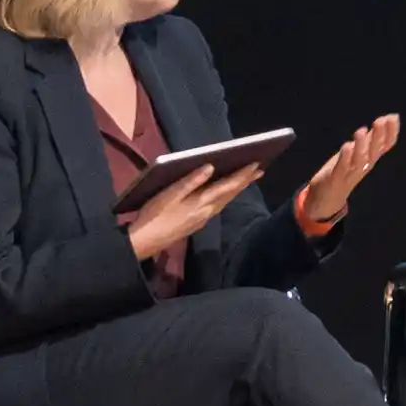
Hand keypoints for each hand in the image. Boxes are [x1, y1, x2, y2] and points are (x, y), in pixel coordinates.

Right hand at [121, 162, 253, 261]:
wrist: (146, 241)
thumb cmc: (155, 214)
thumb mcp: (169, 194)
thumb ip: (191, 181)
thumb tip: (210, 167)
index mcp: (201, 201)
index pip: (227, 186)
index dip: (242, 175)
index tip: (256, 164)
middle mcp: (207, 211)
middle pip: (230, 194)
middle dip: (245, 181)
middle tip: (259, 170)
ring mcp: (203, 219)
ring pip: (225, 202)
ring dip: (237, 190)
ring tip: (247, 180)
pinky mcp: (197, 223)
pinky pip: (218, 207)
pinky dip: (226, 198)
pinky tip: (225, 195)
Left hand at [290, 114, 400, 233]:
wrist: (329, 197)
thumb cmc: (347, 169)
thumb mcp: (362, 151)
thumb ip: (373, 136)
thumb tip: (389, 118)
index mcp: (371, 157)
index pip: (386, 145)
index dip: (391, 132)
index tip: (393, 118)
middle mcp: (365, 164)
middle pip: (375, 150)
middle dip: (379, 135)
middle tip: (380, 121)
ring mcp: (351, 172)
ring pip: (360, 159)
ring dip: (361, 145)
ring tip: (361, 131)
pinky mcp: (337, 176)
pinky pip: (343, 167)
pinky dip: (346, 157)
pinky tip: (347, 146)